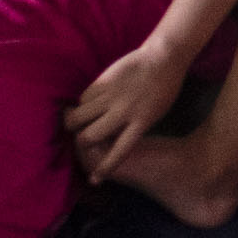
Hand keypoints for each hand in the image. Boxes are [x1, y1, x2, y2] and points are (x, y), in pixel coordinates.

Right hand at [67, 45, 186, 177]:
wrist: (164, 58)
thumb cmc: (162, 90)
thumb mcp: (153, 115)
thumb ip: (132, 128)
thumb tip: (106, 141)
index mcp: (141, 122)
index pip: (120, 152)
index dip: (105, 168)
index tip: (95, 180)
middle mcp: (124, 111)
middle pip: (88, 137)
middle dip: (80, 142)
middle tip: (79, 140)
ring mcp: (112, 95)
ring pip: (78, 117)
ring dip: (73, 123)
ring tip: (74, 123)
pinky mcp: (104, 81)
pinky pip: (83, 98)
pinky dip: (81, 104)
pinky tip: (85, 104)